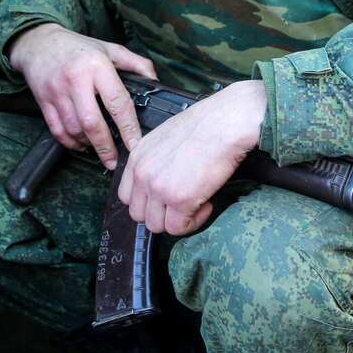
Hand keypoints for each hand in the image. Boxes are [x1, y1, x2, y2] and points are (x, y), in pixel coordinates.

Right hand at [8, 23, 155, 168]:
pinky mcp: (43, 102)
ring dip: (88, 144)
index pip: (117, 101)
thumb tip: (155, 82)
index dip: (128, 127)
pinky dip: (70, 143)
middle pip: (92, 122)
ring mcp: (57, 92)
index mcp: (97, 66)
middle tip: (115, 161)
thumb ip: (136, 64)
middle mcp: (76, 80)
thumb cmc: (78, 48)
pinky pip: (57, 130)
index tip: (136, 144)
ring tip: (101, 150)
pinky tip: (81, 144)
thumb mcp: (110, 49)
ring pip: (74, 129)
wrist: (39, 43)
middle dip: (105, 146)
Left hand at [118, 79, 265, 234]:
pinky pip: (178, 229)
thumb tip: (162, 179)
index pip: (126, 196)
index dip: (148, 201)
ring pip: (156, 225)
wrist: (226, 123)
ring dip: (177, 219)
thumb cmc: (206, 125)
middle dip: (162, 213)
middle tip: (182, 203)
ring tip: (196, 202)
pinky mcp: (180, 200)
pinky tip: (206, 204)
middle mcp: (142, 174)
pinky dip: (193, 222)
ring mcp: (159, 188)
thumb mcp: (166, 137)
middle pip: (139, 214)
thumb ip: (155, 160)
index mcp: (138, 157)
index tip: (165, 199)